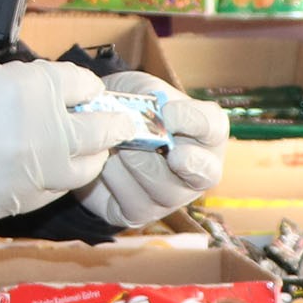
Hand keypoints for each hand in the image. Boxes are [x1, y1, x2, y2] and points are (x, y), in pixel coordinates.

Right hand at [0, 55, 117, 220]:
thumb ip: (23, 85)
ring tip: (87, 151)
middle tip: (115, 122)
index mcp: (35, 88)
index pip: (84, 85)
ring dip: (91, 157)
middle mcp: (46, 133)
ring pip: (87, 168)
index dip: (83, 87)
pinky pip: (55, 192)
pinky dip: (58, 181)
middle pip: (101, 128)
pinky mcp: (20, 204)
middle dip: (110, 123)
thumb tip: (43, 97)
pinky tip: (46, 173)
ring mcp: (36, 173)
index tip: (82, 91)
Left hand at [77, 72, 230, 232]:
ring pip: (166, 193)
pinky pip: (135, 206)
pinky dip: (116, 183)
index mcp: (203, 133)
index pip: (215, 128)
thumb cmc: (123, 108)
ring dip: (138, 166)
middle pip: (204, 174)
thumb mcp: (134, 89)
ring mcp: (171, 197)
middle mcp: (197, 170)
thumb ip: (146, 94)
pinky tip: (103, 165)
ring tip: (115, 147)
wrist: (88, 134)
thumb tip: (153, 110)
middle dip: (184, 161)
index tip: (168, 113)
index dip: (195, 122)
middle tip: (167, 150)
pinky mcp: (140, 214)